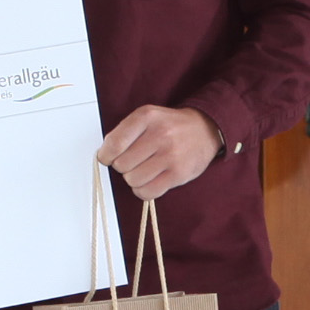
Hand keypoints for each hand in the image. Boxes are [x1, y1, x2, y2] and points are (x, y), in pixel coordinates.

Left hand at [98, 106, 221, 200]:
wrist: (205, 129)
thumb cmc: (170, 126)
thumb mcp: (147, 116)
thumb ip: (124, 132)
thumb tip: (105, 155)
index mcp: (147, 117)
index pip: (114, 143)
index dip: (106, 155)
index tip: (108, 157)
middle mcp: (159, 134)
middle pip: (121, 164)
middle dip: (123, 166)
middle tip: (134, 161)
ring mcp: (171, 155)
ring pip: (133, 180)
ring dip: (133, 179)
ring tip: (144, 169)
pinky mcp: (179, 174)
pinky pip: (148, 192)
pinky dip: (143, 190)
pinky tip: (149, 181)